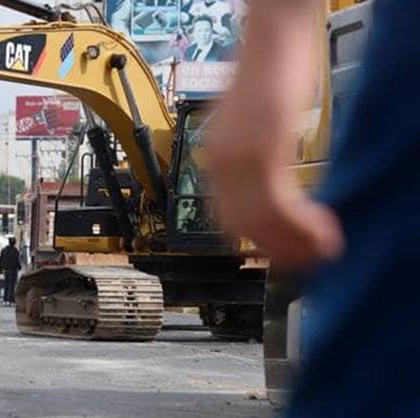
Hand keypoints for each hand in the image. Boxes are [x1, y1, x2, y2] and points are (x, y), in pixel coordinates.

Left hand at [209, 0, 342, 270]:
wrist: (272, 34)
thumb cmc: (269, 75)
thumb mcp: (256, 126)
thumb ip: (256, 158)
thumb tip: (270, 192)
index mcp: (215, 160)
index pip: (227, 218)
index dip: (256, 244)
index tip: (282, 256)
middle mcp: (219, 162)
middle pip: (241, 227)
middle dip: (277, 251)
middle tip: (309, 261)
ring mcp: (238, 155)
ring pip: (260, 221)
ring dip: (294, 242)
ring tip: (323, 249)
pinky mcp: (262, 147)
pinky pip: (277, 202)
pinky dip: (300, 223)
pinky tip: (322, 229)